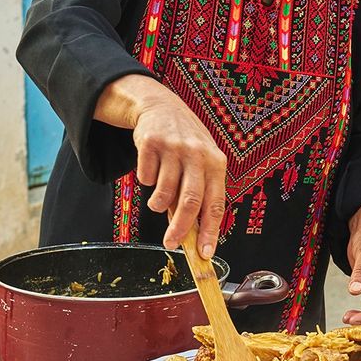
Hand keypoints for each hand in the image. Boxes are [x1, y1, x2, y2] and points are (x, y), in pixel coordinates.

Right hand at [95, 75, 226, 257]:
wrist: (161, 107)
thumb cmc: (185, 144)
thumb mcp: (201, 162)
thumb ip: (199, 192)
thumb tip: (193, 233)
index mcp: (216, 163)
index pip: (216, 204)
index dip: (210, 231)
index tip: (205, 253)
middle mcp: (197, 154)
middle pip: (190, 202)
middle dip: (180, 229)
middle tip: (171, 244)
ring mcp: (174, 147)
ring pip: (164, 193)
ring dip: (158, 204)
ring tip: (158, 201)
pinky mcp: (151, 143)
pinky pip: (145, 177)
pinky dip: (146, 181)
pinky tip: (151, 169)